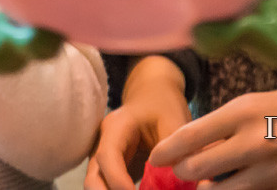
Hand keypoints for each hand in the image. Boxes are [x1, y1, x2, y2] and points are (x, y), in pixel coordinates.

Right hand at [84, 56, 191, 189]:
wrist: (152, 97)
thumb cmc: (163, 106)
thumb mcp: (174, 122)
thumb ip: (176, 150)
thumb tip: (183, 180)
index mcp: (116, 128)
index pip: (108, 157)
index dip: (119, 181)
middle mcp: (102, 145)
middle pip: (92, 179)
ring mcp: (102, 161)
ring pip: (97, 187)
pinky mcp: (111, 172)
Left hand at [148, 75, 276, 189]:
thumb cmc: (274, 108)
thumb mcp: (241, 107)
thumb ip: (213, 130)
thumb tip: (180, 153)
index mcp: (241, 114)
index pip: (191, 136)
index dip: (166, 151)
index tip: (154, 158)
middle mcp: (256, 142)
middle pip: (200, 169)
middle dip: (182, 174)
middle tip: (179, 172)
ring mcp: (273, 169)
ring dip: (206, 188)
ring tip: (203, 181)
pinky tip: (232, 182)